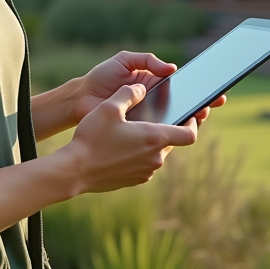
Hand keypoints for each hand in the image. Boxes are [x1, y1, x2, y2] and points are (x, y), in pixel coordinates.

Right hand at [62, 83, 198, 193]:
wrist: (75, 170)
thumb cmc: (92, 138)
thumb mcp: (109, 108)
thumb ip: (129, 94)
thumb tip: (141, 88)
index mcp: (155, 138)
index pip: (190, 134)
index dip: (194, 123)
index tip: (191, 115)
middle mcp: (155, 158)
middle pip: (173, 142)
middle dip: (168, 129)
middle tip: (157, 117)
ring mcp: (146, 172)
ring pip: (158, 153)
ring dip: (152, 142)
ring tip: (135, 130)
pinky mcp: (135, 180)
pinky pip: (145, 164)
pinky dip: (141, 154)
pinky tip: (124, 145)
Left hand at [72, 50, 225, 127]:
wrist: (80, 98)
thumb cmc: (101, 77)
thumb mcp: (124, 60)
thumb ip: (146, 60)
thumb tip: (172, 68)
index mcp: (153, 85)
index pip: (181, 88)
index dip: (198, 90)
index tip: (214, 90)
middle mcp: (153, 103)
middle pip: (182, 107)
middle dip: (200, 106)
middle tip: (212, 104)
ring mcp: (146, 120)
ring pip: (171, 122)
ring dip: (187, 121)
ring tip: (199, 115)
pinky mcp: (136, 133)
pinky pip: (154, 135)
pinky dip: (166, 134)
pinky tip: (177, 129)